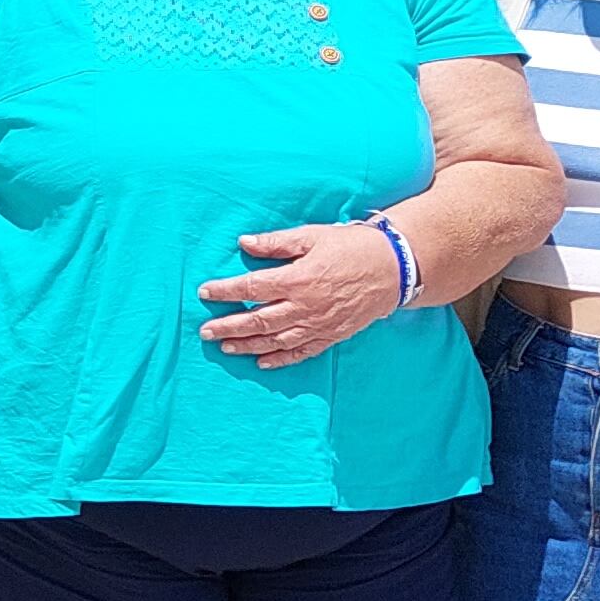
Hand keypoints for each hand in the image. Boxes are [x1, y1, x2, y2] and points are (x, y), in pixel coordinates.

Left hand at [195, 222, 403, 368]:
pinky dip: (281, 359)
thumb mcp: (313, 237)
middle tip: (205, 331)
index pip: (251, 288)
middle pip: (258, 321)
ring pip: (276, 340)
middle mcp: (304, 306)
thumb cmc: (352, 247)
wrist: (395, 269)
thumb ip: (277, 242)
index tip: (204, 292)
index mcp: (297, 279)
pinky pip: (302, 352)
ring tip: (225, 347)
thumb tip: (244, 242)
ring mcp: (318, 324)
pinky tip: (263, 363)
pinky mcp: (331, 335)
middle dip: (228, 326)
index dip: (225, 291)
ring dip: (248, 345)